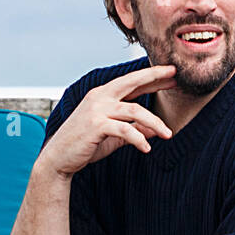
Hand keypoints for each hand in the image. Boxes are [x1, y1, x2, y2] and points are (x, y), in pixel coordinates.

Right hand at [37, 66, 177, 175]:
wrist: (58, 158)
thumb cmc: (85, 145)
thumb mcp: (113, 136)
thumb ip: (133, 130)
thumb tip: (155, 131)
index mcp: (103, 95)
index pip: (132, 82)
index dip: (152, 78)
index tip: (171, 75)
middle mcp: (100, 97)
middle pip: (132, 82)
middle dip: (154, 78)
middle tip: (175, 78)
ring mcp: (97, 110)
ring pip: (135, 109)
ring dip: (155, 122)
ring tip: (169, 134)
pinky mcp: (95, 125)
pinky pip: (125, 129)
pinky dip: (139, 138)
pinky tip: (147, 148)